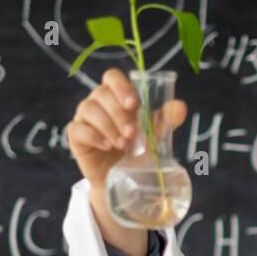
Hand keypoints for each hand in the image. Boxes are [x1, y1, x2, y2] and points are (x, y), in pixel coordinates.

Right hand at [65, 67, 187, 191]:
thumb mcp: (156, 134)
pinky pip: (77, 128)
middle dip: (118, 113)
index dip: (121, 86)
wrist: (125, 178)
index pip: (112, 77)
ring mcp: (85, 117)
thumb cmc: (139, 149)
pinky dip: (94, 136)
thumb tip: (180, 106)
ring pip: (88, 108)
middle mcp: (98, 102)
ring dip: (108, 125)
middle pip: (101, 93)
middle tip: (132, 133)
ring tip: (122, 144)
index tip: (133, 104)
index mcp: (117, 95)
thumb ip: (167, 119)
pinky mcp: (76, 136)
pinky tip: (107, 146)